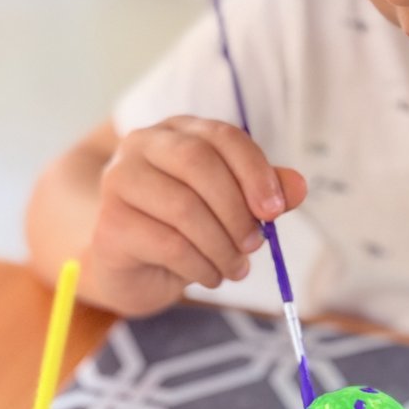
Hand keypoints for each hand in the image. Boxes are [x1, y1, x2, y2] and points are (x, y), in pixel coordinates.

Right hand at [83, 117, 306, 316]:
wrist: (132, 269)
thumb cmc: (185, 230)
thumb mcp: (230, 209)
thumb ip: (263, 194)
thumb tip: (298, 186)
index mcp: (178, 131)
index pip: (222, 135)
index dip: (254, 170)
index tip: (274, 209)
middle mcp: (142, 145)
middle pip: (197, 162)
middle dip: (236, 209)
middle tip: (254, 244)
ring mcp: (119, 181)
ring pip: (184, 207)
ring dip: (222, 246)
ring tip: (236, 269)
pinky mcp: (110, 224)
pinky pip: (168, 245)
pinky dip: (201, 266)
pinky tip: (211, 276)